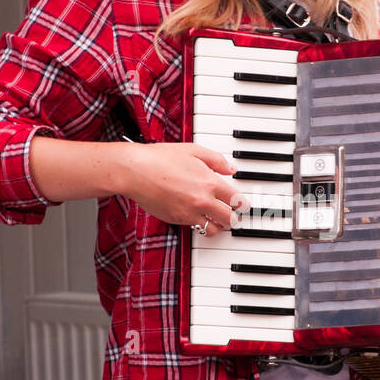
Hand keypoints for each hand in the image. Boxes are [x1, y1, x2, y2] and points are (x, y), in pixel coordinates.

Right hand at [118, 141, 244, 233]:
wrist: (135, 171)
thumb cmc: (160, 158)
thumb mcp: (193, 150)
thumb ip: (216, 160)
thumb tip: (231, 169)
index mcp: (210, 182)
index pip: (237, 200)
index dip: (244, 204)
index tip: (244, 205)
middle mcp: (202, 201)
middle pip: (230, 219)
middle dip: (235, 218)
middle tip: (236, 216)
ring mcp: (189, 213)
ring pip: (214, 229)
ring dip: (219, 226)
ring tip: (219, 221)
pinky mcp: (176, 220)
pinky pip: (195, 229)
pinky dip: (200, 226)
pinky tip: (199, 219)